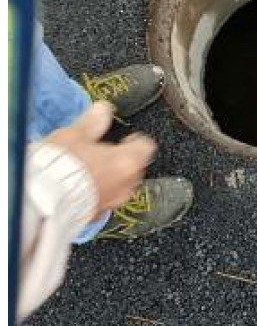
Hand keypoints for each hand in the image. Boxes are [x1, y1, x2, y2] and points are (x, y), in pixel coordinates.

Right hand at [46, 101, 156, 216]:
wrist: (42, 202)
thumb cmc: (60, 167)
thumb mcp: (75, 135)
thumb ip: (93, 122)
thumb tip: (103, 109)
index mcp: (126, 162)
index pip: (146, 147)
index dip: (137, 139)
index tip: (128, 136)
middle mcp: (125, 185)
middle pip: (136, 168)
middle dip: (124, 159)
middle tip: (108, 151)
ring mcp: (112, 202)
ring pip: (122, 186)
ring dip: (112, 177)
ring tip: (93, 169)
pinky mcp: (96, 216)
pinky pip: (105, 200)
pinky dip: (99, 192)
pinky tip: (82, 187)